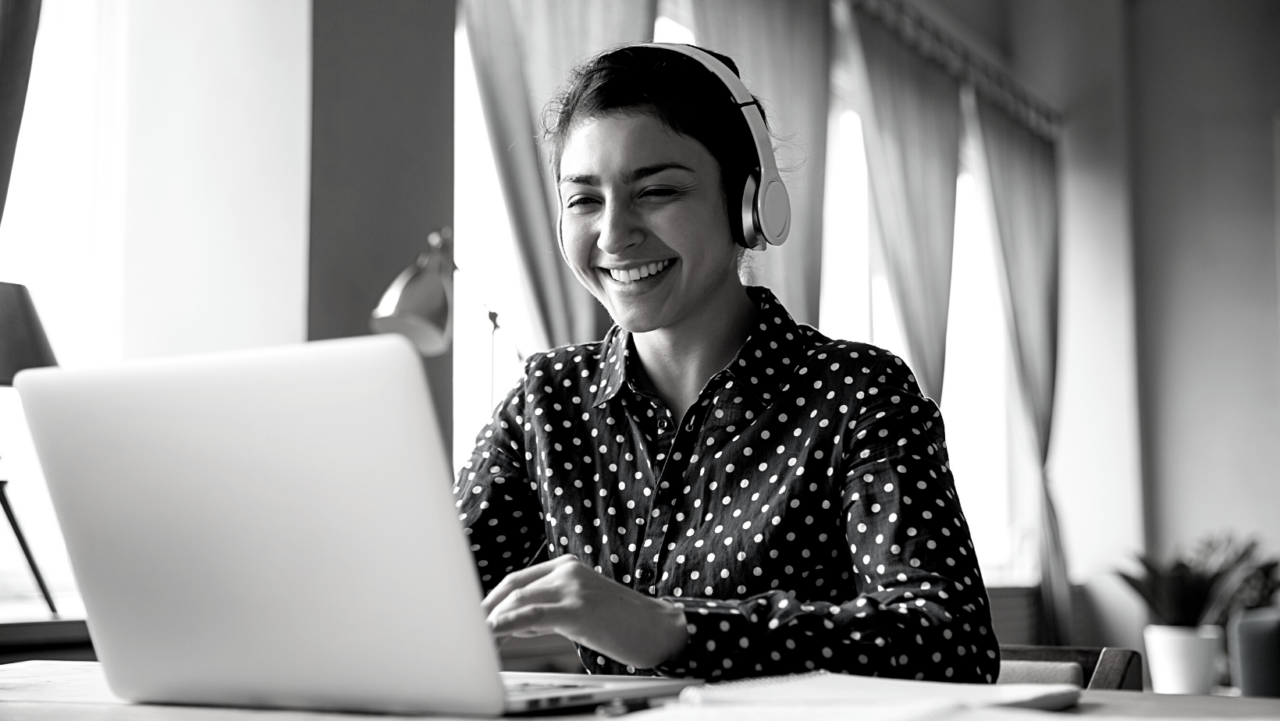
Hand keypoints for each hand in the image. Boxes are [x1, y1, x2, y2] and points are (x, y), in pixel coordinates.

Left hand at [482, 554, 687, 669]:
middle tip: (465, 631)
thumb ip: (548, 614)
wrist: (662, 630)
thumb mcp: (582, 612)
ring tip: (475, 639)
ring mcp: (573, 587)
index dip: (492, 601)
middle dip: (485, 610)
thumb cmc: (625, 625)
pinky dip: (507, 624)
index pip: (518, 582)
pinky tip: (493, 634)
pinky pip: (533, 615)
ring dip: (492, 620)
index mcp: (567, 568)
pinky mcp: (578, 608)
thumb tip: (514, 626)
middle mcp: (567, 571)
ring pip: (518, 600)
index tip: (474, 620)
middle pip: (512, 588)